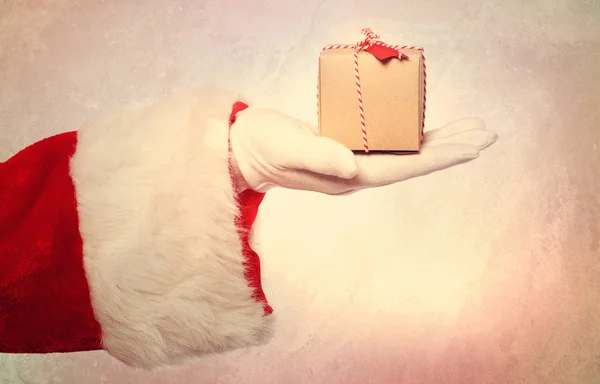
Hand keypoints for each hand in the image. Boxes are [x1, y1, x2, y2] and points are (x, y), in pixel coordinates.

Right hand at [230, 106, 497, 194]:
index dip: (439, 156)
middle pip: (412, 162)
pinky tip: (427, 128)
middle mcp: (355, 173)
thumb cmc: (261, 145)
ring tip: (469, 130)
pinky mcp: (345, 148)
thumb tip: (353, 166)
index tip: (471, 145)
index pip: (403, 167)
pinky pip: (387, 144)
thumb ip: (318, 155)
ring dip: (437, 143)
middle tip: (486, 133)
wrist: (242, 150)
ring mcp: (351, 162)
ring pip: (403, 153)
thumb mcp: (286, 146)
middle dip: (449, 149)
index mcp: (347, 176)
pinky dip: (411, 135)